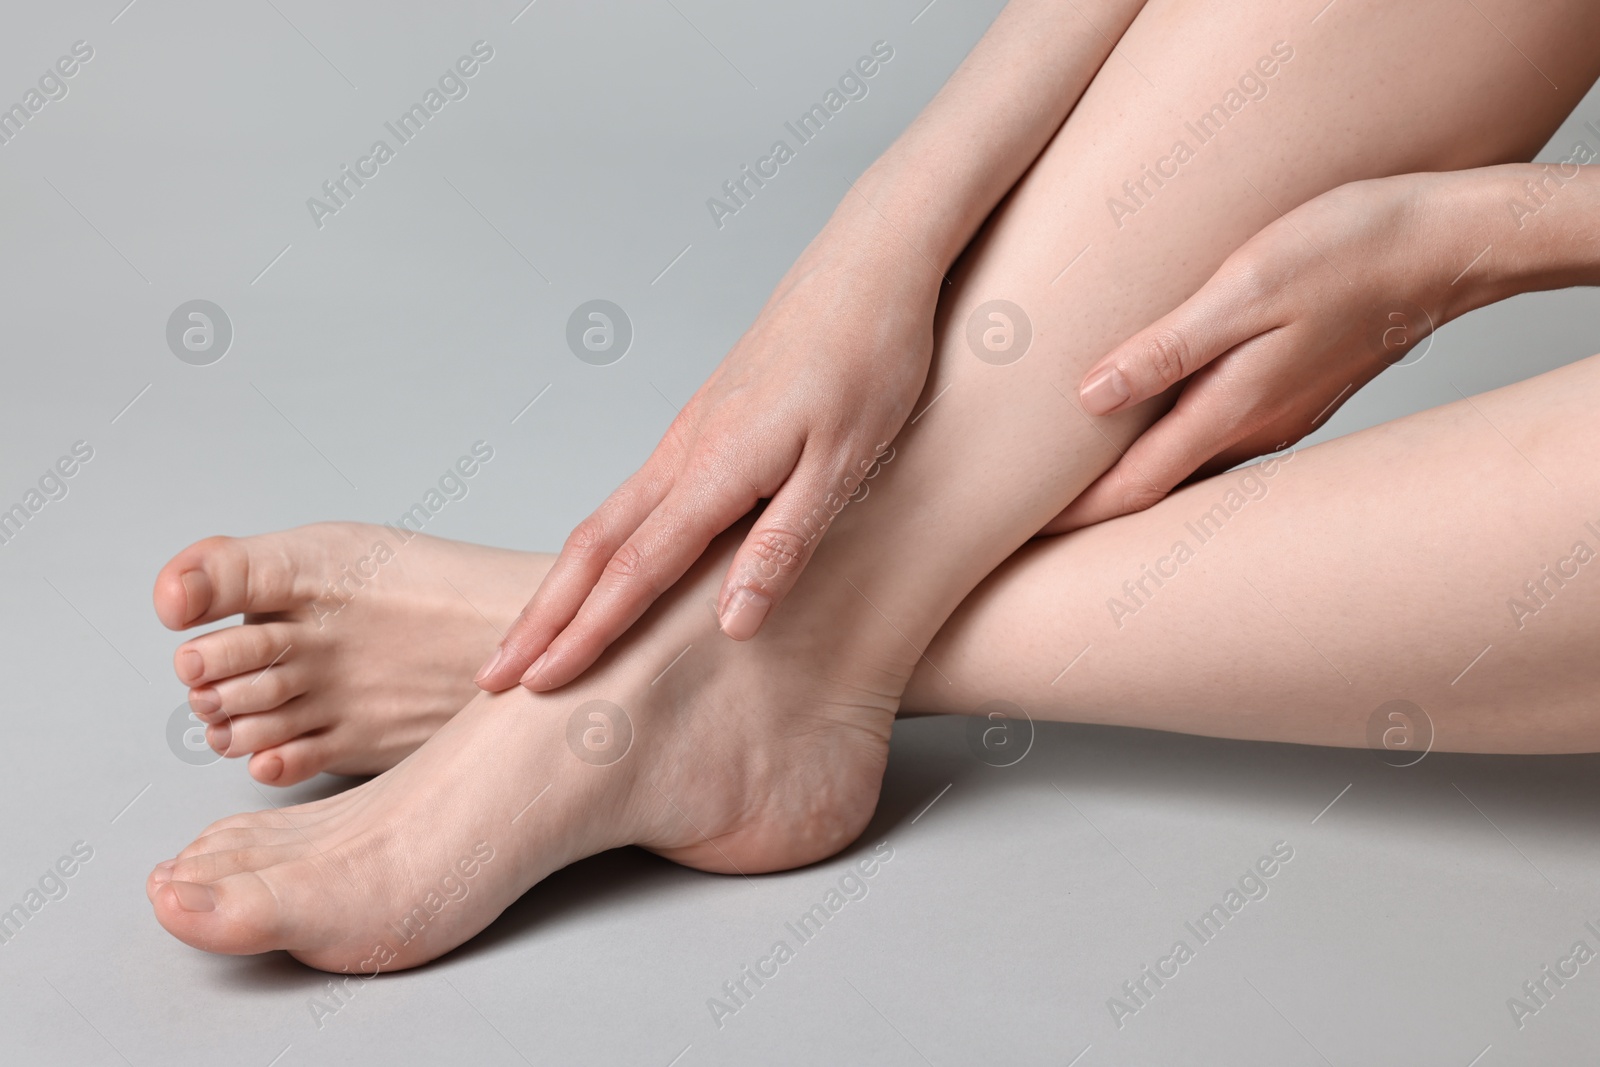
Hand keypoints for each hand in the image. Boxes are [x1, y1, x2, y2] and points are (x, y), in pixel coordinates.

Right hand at [478, 217, 938, 691]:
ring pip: (604, 522)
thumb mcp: (846, 464)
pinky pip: (631, 498)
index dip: (585, 633)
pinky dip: (596, 548)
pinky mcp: (704, 424)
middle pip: (592, 549)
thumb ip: (784, 545)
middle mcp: (684, 452)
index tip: (537, 683)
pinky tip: (600, 569)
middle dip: (539, 618)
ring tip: (529, 635)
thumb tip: (733, 624)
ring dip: (559, 586)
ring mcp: (688, 435)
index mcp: (716, 468)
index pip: (635, 571)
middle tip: (491, 676)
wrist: (868, 264)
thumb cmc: (869, 357)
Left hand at [1046, 172, 1467, 533]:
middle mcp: (1253, 429)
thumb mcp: (1245, 287)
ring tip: (1069, 481)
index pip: (1133, 488)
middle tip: (1024, 519)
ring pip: (1186, 466)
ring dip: (1130, 477)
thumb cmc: (1349, 249)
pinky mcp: (1293, 393)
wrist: (1450, 243)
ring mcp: (1278, 416)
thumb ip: (1168, 347)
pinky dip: (1169, 445)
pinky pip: (1215, 437)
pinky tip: (1148, 427)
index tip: (1015, 533)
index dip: (1073, 516)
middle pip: (1155, 489)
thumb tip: (1089, 397)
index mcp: (1232, 409)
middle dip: (1091, 509)